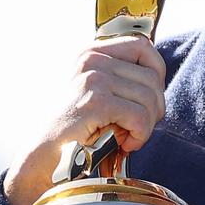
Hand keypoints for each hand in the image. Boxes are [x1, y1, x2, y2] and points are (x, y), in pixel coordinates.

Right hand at [3, 35, 166, 204]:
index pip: (143, 47)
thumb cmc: (76, 130)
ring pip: (150, 98)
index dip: (156, 74)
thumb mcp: (98, 93)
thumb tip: (159, 82)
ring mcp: (94, 80)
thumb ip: (123, 79)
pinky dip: (140, 135)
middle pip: (152, 77)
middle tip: (137, 128)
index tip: (148, 99)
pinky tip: (124, 144)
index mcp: (93, 53)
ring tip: (127, 137)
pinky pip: (140, 117)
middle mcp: (93, 60)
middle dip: (154, 108)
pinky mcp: (97, 103)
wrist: (45, 158)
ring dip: (146, 125)